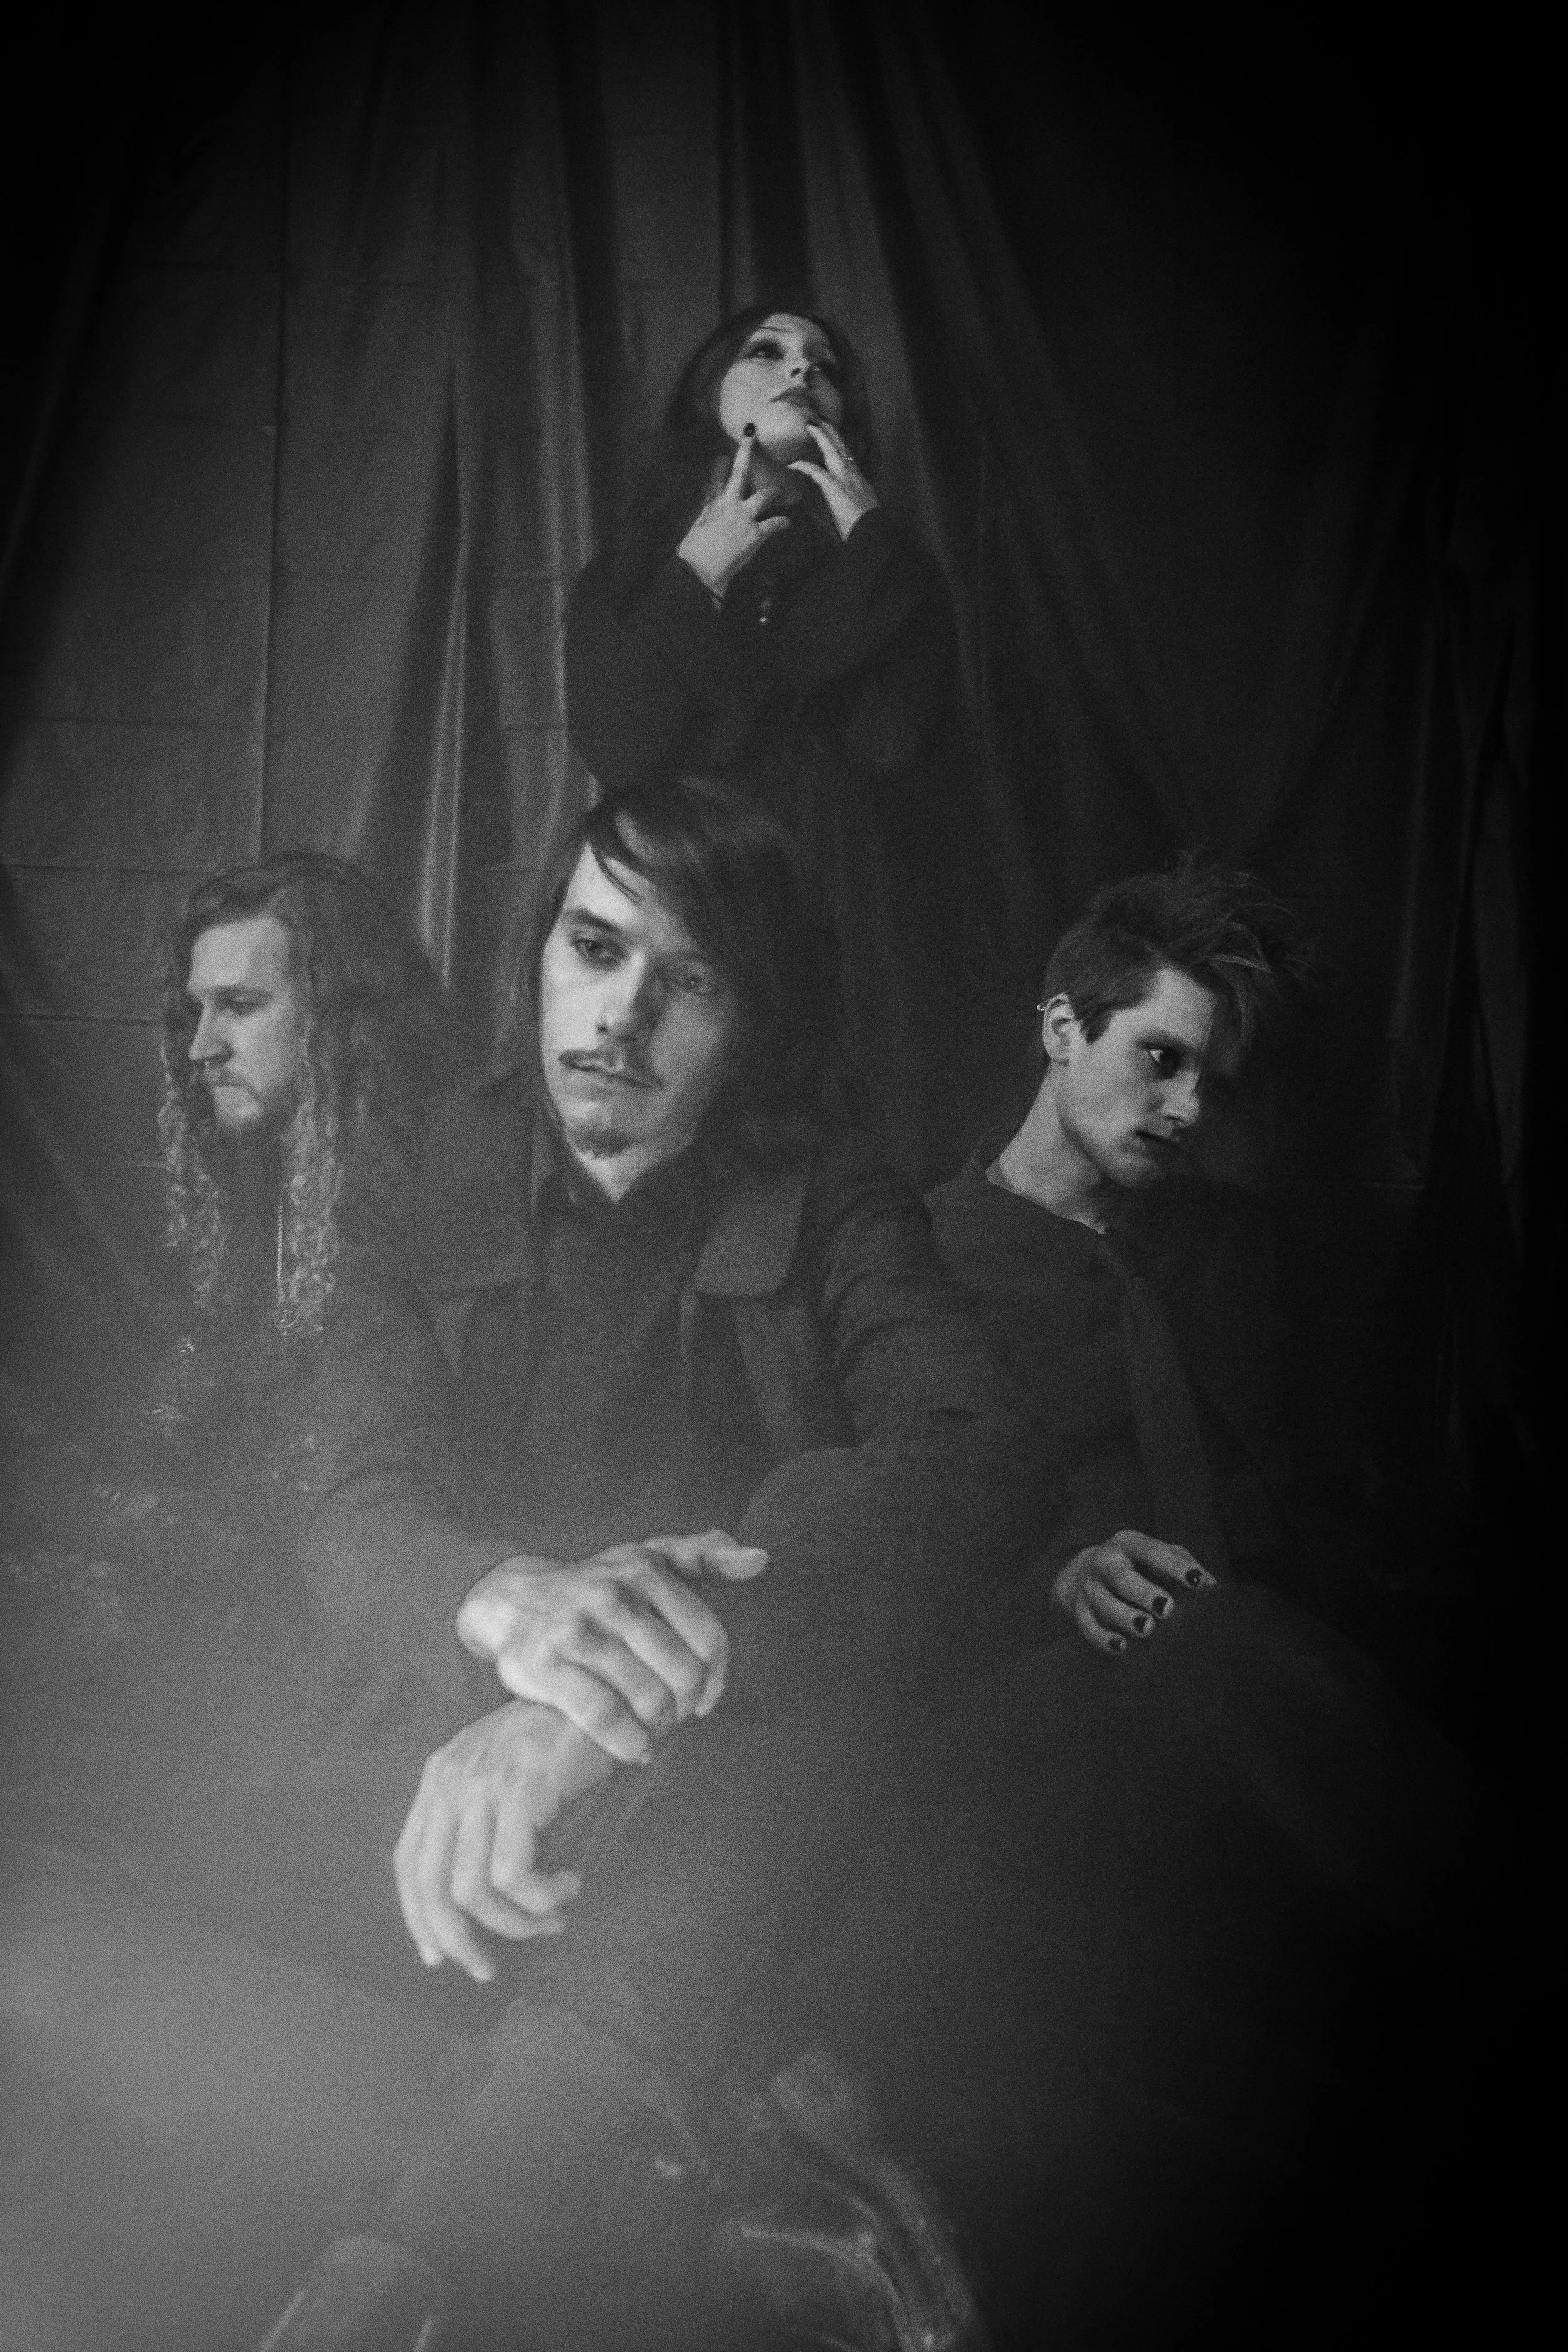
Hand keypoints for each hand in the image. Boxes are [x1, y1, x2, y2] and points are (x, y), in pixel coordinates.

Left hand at [394, 1698, 613, 1982]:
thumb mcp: (502, 1775)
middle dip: (458, 1940)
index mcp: (439, 1778)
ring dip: (516, 1923)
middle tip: (488, 1968)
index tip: (440, 1956)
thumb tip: (468, 1902)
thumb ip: (478, 1821)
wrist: (603, 1695)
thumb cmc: (558, 1741)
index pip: (408, 1864)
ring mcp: (484, 1785)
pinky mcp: (522, 1791)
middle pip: (432, 1886)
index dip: (418, 1918)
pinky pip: (515, 1874)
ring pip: (475, 1890)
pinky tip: (571, 1885)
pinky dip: (542, 1897)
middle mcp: (451, 1780)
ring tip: (553, 1919)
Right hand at [455, 1529, 768, 1762]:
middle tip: (673, 1719)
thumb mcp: (647, 1560)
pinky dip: (630, 1743)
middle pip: (682, 1675)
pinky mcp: (544, 1665)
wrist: (512, 1601)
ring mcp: (576, 1629)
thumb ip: (704, 1557)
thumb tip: (762, 1560)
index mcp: (645, 1569)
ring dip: (660, 1730)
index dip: (715, 1679)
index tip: (705, 1700)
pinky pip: (606, 1718)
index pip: (709, 1639)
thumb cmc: (597, 1587)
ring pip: (648, 1700)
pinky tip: (634, 1748)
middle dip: (685, 1708)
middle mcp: (612, 1594)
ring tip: (655, 1735)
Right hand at [676, 431, 791, 597]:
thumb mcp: (700, 524)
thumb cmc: (693, 551)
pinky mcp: (756, 533)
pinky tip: (788, 522)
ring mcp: (744, 516)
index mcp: (713, 502)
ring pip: (763, 495)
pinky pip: (775, 523)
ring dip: (773, 492)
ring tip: (779, 491)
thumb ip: (709, 506)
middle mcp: (729, 503)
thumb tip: (714, 493)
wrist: (699, 569)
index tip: (744, 435)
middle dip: (746, 452)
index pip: (722, 473)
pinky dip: (782, 522)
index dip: (733, 455)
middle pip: (740, 472)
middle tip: (753, 434)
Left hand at [787, 418, 878, 539]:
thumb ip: (855, 496)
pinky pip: (816, 472)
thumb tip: (849, 496)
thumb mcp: (863, 505)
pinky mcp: (834, 486)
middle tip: (821, 419)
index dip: (839, 445)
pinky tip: (793, 464)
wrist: (870, 530)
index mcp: (859, 479)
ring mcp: (844, 478)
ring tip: (810, 426)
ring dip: (821, 437)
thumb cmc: (866, 524)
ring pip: (832, 451)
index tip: (833, 435)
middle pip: (841, 447)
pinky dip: (804, 466)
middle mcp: (853, 474)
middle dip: (831, 432)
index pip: (848, 457)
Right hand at [1051, 1529, 1218, 1656]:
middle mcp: (1105, 1561)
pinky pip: (1087, 1626)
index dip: (1174, 1566)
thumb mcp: (1157, 1556)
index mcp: (1129, 1544)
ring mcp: (1089, 1586)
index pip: (1152, 1551)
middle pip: (1122, 1577)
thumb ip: (1184, 1566)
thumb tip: (1214, 1590)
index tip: (1197, 1581)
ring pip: (1104, 1602)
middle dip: (1143, 1592)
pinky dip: (1102, 1638)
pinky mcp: (1079, 1609)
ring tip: (1146, 1629)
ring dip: (1125, 1616)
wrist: (1083, 1572)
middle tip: (1166, 1608)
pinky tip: (1121, 1647)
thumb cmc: (1136, 1566)